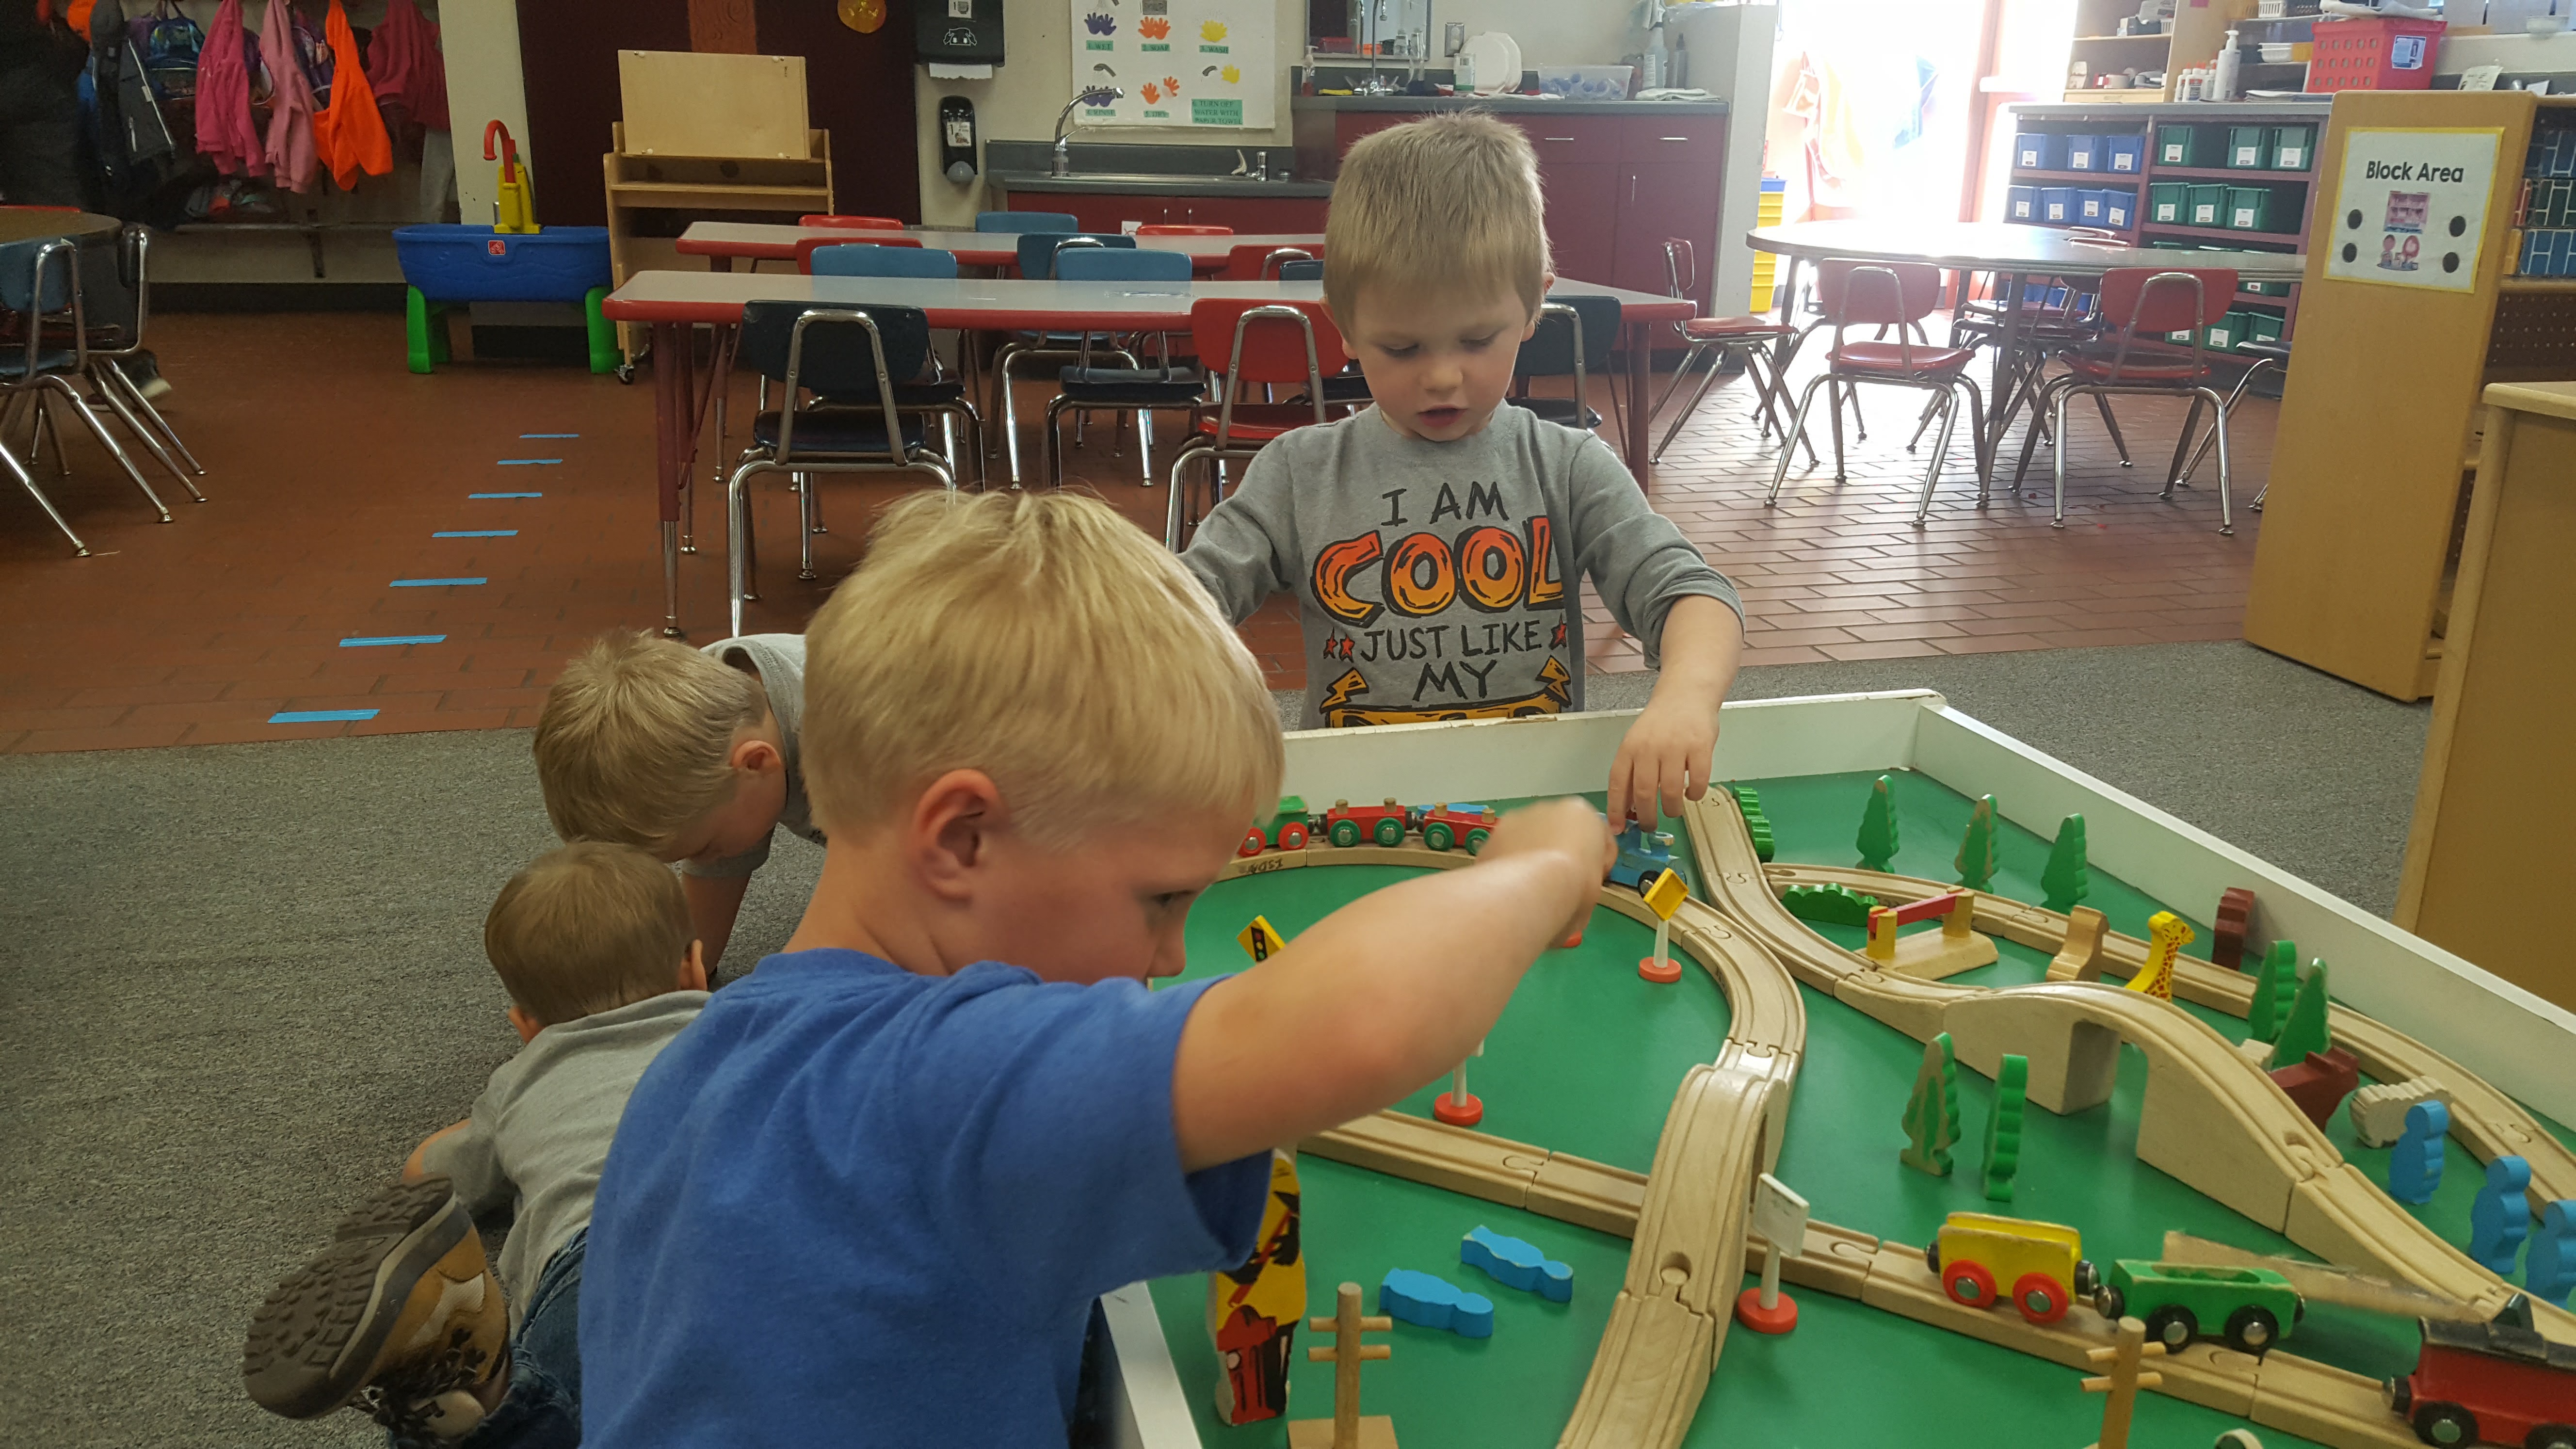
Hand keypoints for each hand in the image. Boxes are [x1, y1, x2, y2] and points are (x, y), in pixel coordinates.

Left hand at [1477, 798, 1614, 942]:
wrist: (1530, 891)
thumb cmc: (1574, 888)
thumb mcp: (1596, 890)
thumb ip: (1587, 881)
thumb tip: (1573, 899)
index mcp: (1582, 813)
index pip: (1596, 836)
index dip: (1595, 864)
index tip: (1589, 885)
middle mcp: (1548, 807)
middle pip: (1559, 833)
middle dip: (1560, 855)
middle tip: (1559, 888)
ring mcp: (1516, 818)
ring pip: (1529, 840)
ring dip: (1531, 859)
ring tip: (1530, 892)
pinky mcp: (1491, 836)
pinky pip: (1506, 853)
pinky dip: (1509, 868)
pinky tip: (1510, 892)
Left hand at [1609, 693, 1716, 826]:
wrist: (1686, 694)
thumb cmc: (1660, 724)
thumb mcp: (1637, 743)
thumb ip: (1632, 771)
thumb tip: (1627, 808)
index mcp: (1629, 747)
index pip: (1618, 783)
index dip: (1616, 809)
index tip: (1617, 828)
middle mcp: (1650, 747)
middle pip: (1644, 793)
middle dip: (1647, 817)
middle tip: (1649, 826)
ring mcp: (1676, 747)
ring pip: (1671, 792)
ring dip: (1672, 809)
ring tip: (1673, 810)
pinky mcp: (1700, 747)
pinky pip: (1698, 782)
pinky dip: (1695, 794)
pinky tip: (1692, 793)